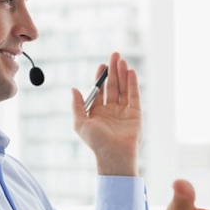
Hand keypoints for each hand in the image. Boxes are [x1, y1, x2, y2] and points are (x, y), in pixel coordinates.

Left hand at [72, 52, 141, 175]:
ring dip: (123, 74)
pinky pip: (134, 96)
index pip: (100, 91)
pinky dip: (132, 83)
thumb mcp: (80, 123)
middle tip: (115, 55)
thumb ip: (77, 105)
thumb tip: (73, 89)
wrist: (114, 154)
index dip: (100, 78)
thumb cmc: (96, 142)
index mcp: (97, 112)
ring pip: (123, 88)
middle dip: (113, 71)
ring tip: (122, 60)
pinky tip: (131, 72)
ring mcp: (124, 111)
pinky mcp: (135, 114)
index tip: (102, 66)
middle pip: (113, 86)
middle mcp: (111, 110)